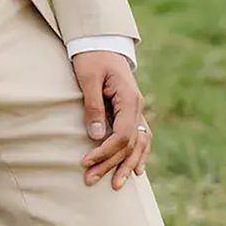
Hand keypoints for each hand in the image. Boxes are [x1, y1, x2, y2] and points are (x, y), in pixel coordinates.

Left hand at [72, 50, 151, 189]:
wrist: (99, 40)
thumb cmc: (91, 56)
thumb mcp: (88, 77)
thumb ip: (93, 105)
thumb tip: (96, 136)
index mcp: (130, 98)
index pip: (122, 135)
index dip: (104, 151)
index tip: (86, 161)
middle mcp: (137, 106)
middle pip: (129, 144)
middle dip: (110, 164)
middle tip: (90, 180)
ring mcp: (136, 109)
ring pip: (137, 144)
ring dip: (125, 165)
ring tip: (115, 186)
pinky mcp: (130, 111)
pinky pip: (139, 137)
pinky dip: (138, 155)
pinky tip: (134, 171)